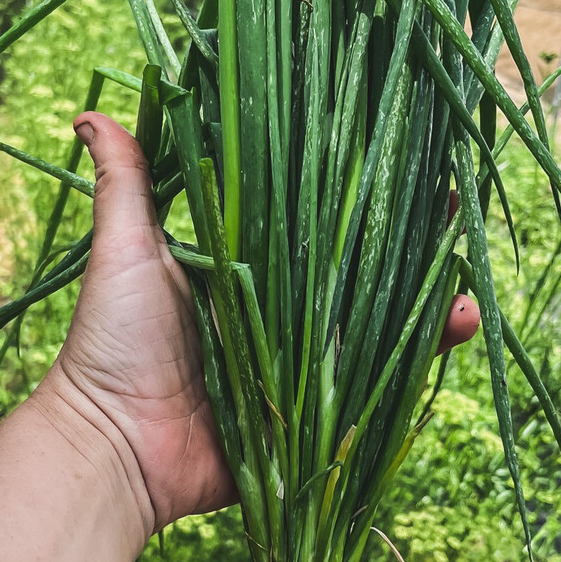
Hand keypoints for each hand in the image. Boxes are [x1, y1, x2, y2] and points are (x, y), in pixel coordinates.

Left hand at [41, 114, 480, 540]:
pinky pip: (380, 384)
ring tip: (467, 280)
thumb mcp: (124, 252)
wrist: (113, 445)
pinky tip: (458, 326)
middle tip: (455, 206)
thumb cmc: (111, 342)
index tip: (402, 152)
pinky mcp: (318, 415)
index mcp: (247, 266)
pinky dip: (423, 357)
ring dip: (433, 300)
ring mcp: (305, 364)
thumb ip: (126, 187)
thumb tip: (93, 116)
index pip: (316, 218)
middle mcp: (283, 311)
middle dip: (413, 241)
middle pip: (361, 268)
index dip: (359, 190)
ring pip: (383, 323)